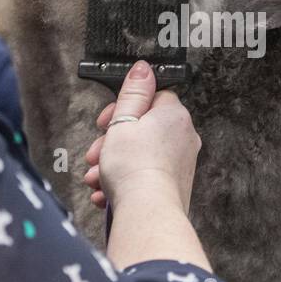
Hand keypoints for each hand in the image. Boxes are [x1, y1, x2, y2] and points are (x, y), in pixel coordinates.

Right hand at [83, 61, 199, 213]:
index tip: (105, 122)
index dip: (122, 109)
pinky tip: (106, 192)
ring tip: (96, 177)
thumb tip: (143, 68)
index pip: (150, 97)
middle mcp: (184, 137)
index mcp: (174, 115)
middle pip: (143, 129)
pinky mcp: (175, 184)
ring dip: (113, 164)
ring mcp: (182, 163)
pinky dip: (125, 181)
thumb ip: (133, 92)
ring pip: (140, 155)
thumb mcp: (123, 121)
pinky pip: (145, 175)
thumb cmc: (134, 168)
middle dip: (112, 142)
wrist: (146, 213)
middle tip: (96, 153)